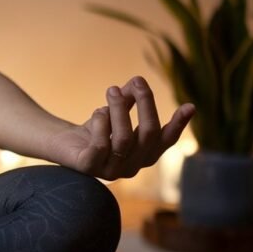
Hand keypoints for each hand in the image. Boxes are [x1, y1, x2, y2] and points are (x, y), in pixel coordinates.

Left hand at [44, 75, 195, 180]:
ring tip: (111, 90)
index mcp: (144, 154)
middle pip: (149, 134)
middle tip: (137, 81)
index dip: (179, 124)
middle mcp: (133, 166)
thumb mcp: (115, 111)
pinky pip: (101, 145)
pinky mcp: (90, 168)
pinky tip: (97, 112)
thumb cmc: (95, 128)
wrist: (62, 143)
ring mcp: (112, 171)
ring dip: (120, 109)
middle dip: (146, 104)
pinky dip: (101, 123)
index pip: (166, 140)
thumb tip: (138, 80)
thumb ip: (129, 98)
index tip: (190, 105)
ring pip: (125, 139)